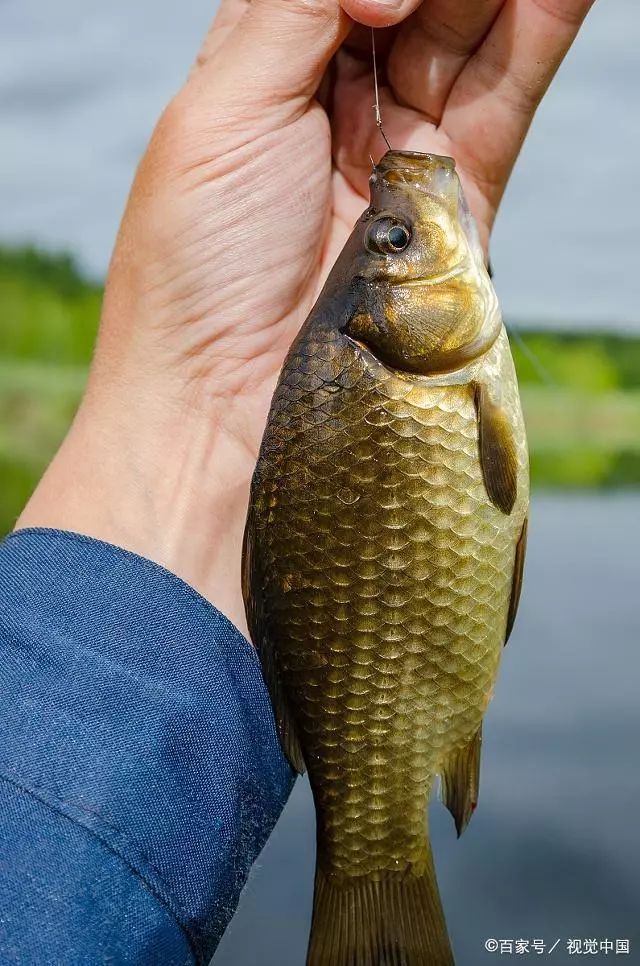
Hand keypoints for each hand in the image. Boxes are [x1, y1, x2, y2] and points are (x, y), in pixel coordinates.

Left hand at [19, 0, 592, 633]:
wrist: (229, 416)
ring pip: (468, 34)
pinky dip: (540, 28)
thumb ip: (301, 5)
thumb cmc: (197, 272)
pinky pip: (508, 97)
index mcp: (264, 76)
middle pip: (412, 2)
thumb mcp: (221, 109)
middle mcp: (337, 113)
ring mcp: (403, 162)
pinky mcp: (458, 209)